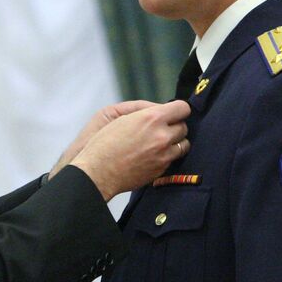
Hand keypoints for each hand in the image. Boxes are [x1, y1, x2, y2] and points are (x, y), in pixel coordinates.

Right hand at [69, 100, 190, 199]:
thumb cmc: (104, 144)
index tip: (173, 112)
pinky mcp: (161, 169)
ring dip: (175, 142)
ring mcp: (163, 155)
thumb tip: (162, 110)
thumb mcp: (122, 118)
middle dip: (175, 126)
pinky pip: (173, 159)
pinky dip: (167, 156)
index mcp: (152, 119)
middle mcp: (162, 136)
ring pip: (183, 145)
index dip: (178, 109)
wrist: (98, 173)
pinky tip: (152, 155)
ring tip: (161, 143)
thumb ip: (146, 112)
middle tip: (164, 128)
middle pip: (184, 127)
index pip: (182, 108)